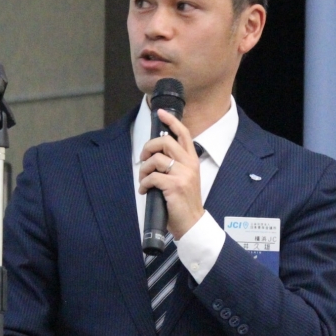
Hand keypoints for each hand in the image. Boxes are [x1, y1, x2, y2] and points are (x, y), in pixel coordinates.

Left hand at [138, 109, 204, 239]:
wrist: (192, 222)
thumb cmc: (184, 201)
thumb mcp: (184, 178)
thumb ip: (175, 164)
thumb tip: (155, 154)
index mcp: (192, 160)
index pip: (184, 133)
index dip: (171, 121)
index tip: (161, 113)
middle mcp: (189, 164)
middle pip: (165, 141)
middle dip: (148, 147)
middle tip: (143, 158)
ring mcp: (183, 175)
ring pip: (156, 159)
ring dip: (144, 169)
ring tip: (143, 179)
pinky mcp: (174, 186)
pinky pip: (152, 177)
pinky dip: (143, 183)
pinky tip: (144, 190)